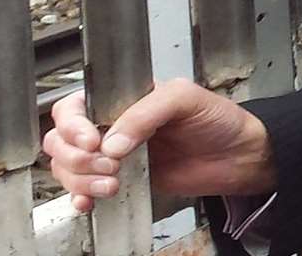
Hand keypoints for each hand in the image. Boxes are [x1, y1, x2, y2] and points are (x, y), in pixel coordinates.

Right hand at [43, 78, 277, 212]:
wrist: (240, 157)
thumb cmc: (219, 120)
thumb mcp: (185, 99)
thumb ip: (147, 112)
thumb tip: (113, 140)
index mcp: (122, 98)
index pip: (74, 106)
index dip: (72, 124)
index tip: (92, 140)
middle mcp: (113, 125)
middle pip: (61, 140)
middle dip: (75, 156)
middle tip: (106, 165)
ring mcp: (115, 157)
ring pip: (69, 168)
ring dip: (80, 180)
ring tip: (111, 184)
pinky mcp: (123, 182)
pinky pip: (85, 191)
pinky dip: (80, 198)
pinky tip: (89, 202)